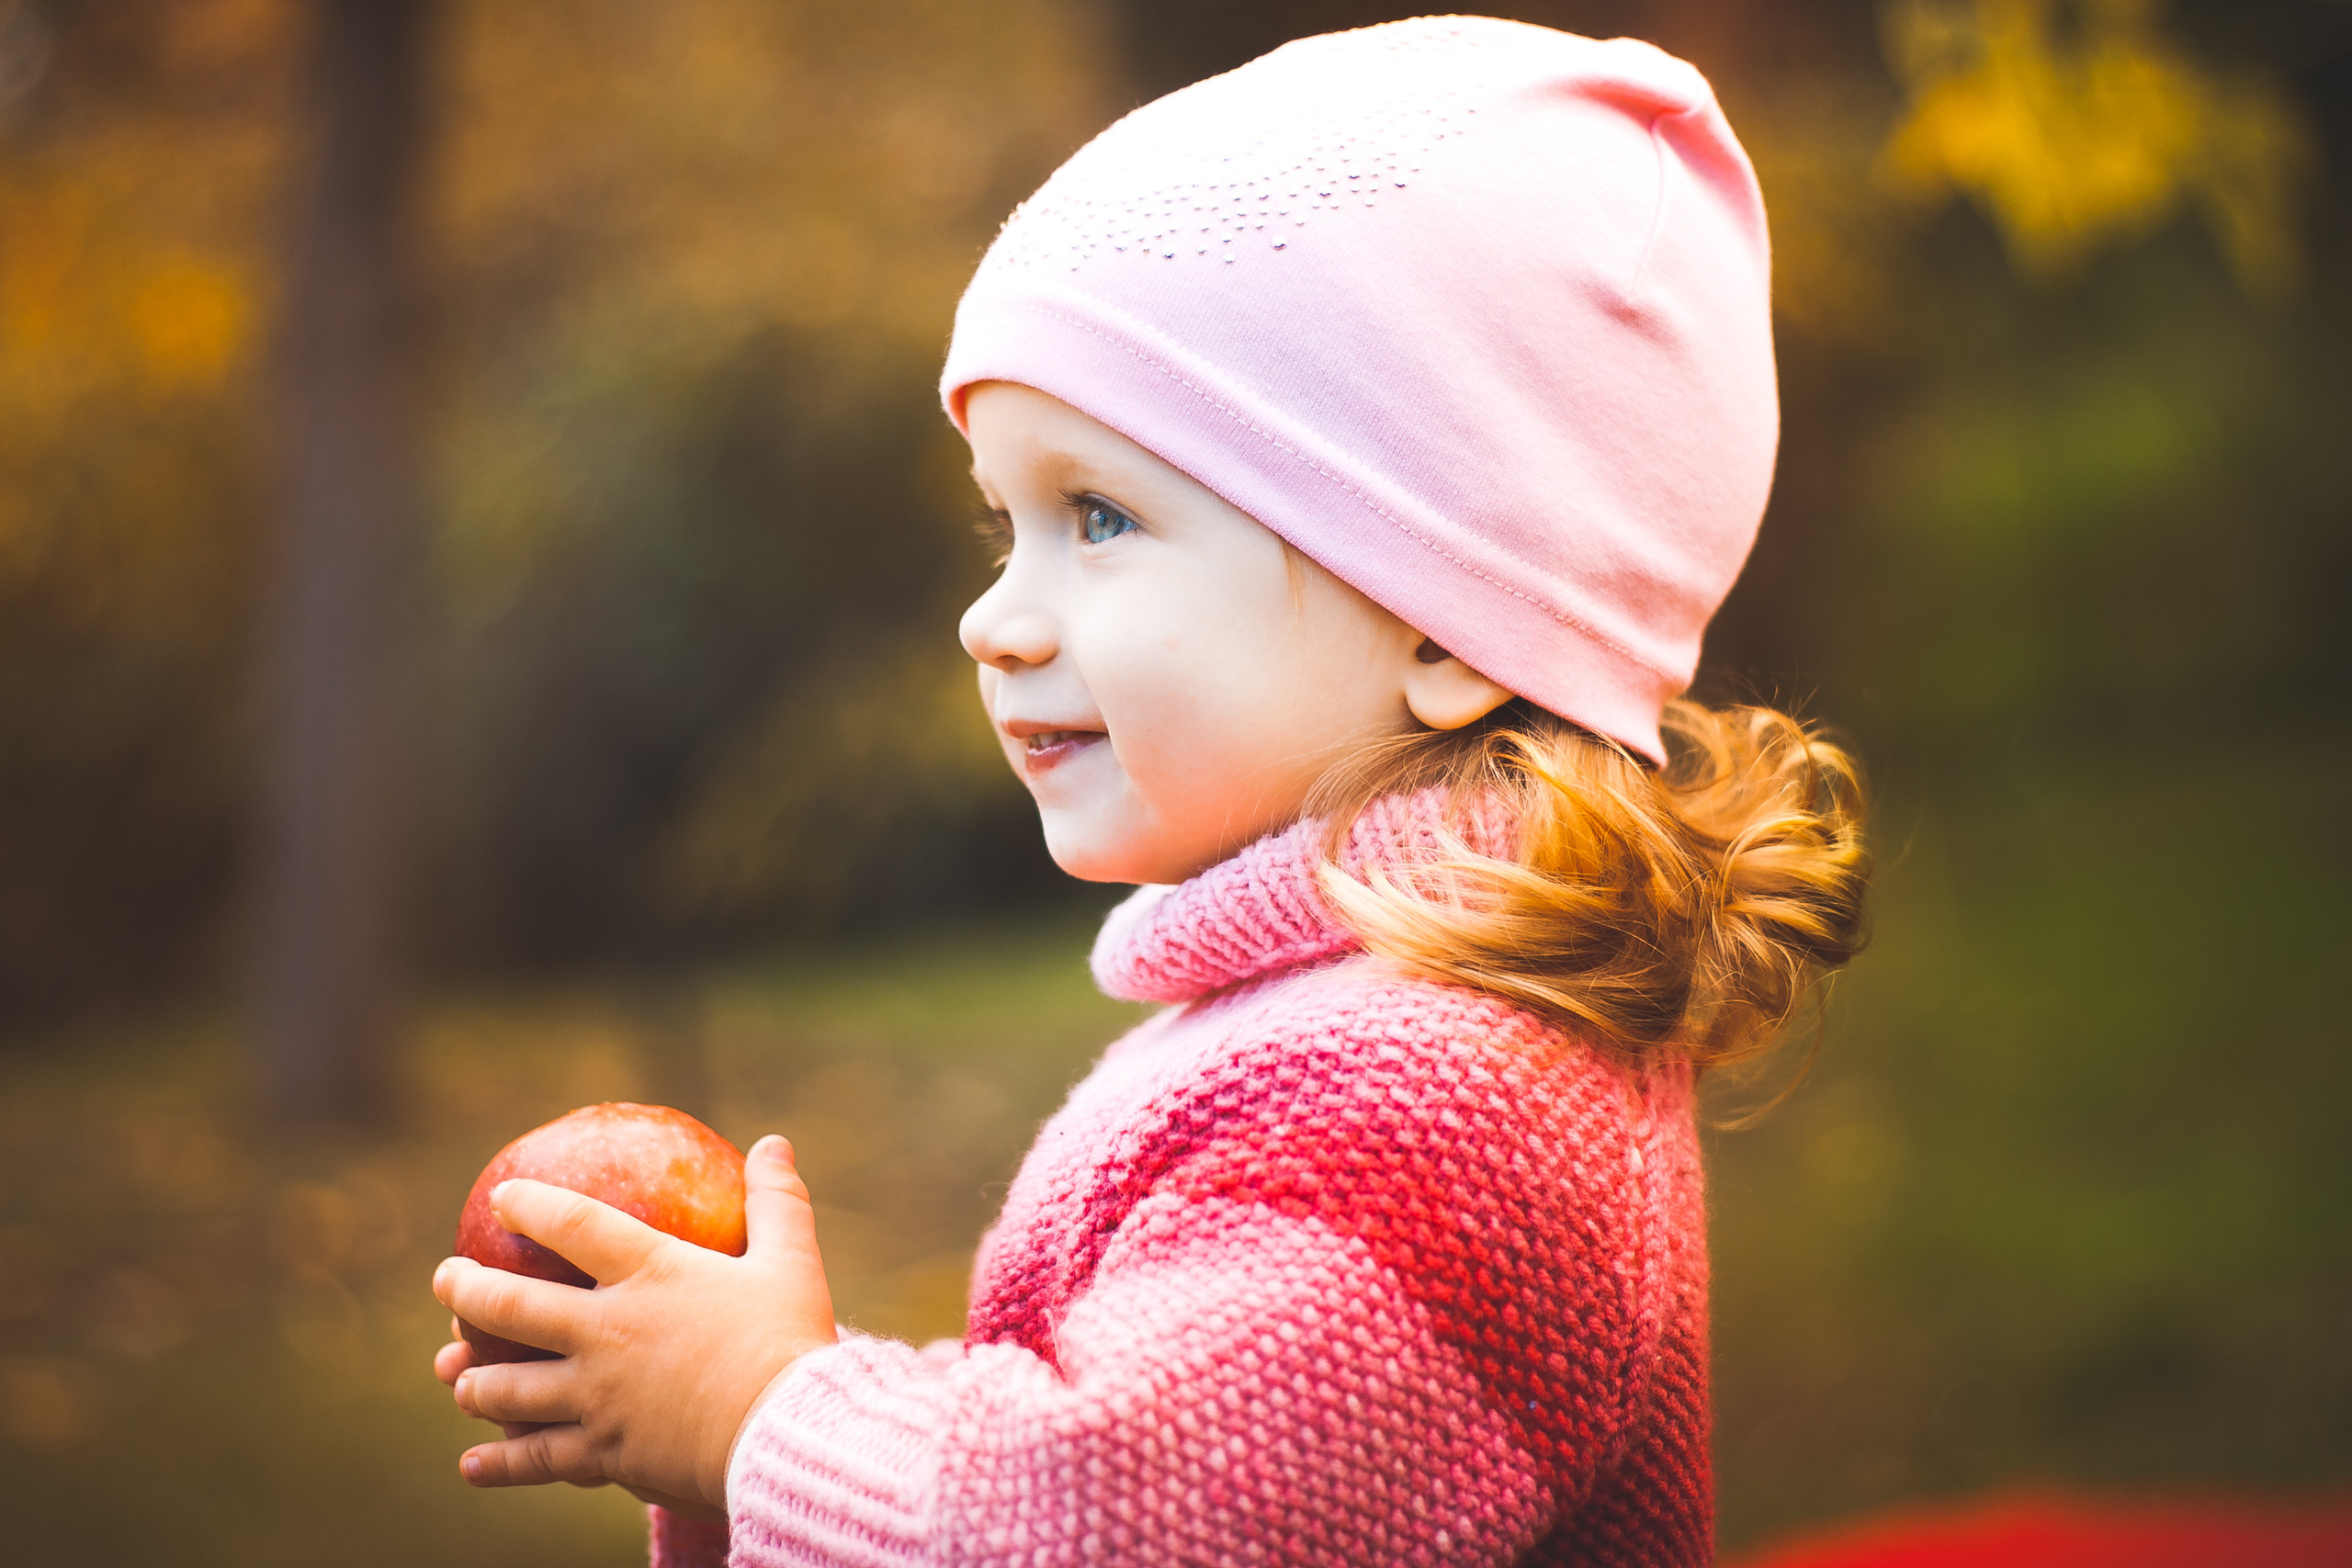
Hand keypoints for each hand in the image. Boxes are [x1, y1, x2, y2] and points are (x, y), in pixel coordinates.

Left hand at [429, 1135, 836, 1510]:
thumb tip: (776, 1142)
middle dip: (465, 1289)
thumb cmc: (791, 1343)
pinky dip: (499, 1462)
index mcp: (650, 1275)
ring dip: (473, 1380)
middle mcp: (607, 1332)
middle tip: (445, 1280)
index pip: (573, 1225)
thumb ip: (778, 1201)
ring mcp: (597, 1396)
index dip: (531, 1206)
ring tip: (455, 1374)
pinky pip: (536, 1457)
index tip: (502, 1198)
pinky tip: (472, 1465)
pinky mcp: (603, 1452)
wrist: (788, 1434)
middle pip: (511, 1305)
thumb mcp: (792, 1261)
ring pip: (508, 1388)